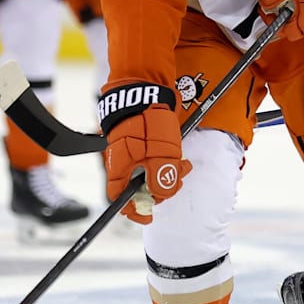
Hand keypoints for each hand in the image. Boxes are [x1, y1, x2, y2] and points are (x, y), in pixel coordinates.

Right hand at [99, 82, 189, 224]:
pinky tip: (180, 157)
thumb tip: (161, 195)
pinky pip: (154, 160)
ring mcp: (132, 151)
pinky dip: (167, 163)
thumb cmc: (150, 119)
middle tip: (178, 180)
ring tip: (185, 166)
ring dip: (168, 174)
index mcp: (119, 166)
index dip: (133, 210)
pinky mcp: (142, 142)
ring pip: (150, 174)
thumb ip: (160, 177)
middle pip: (139, 187)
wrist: (148, 87)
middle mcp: (122, 161)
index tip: (149, 216)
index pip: (119, 198)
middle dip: (161, 189)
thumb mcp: (161, 154)